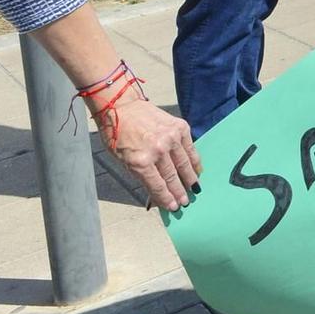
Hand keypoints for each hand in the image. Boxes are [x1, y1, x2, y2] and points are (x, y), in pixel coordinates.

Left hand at [105, 95, 200, 210]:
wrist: (122, 107)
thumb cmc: (118, 134)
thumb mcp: (122, 160)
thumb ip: (140, 175)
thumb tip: (156, 190)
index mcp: (141, 161)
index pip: (157, 185)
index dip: (166, 198)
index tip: (174, 207)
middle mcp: (158, 150)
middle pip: (172, 177)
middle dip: (180, 192)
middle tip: (186, 202)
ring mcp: (171, 138)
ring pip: (185, 163)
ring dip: (191, 178)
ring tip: (195, 189)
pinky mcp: (180, 127)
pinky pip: (190, 148)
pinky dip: (194, 160)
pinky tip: (197, 169)